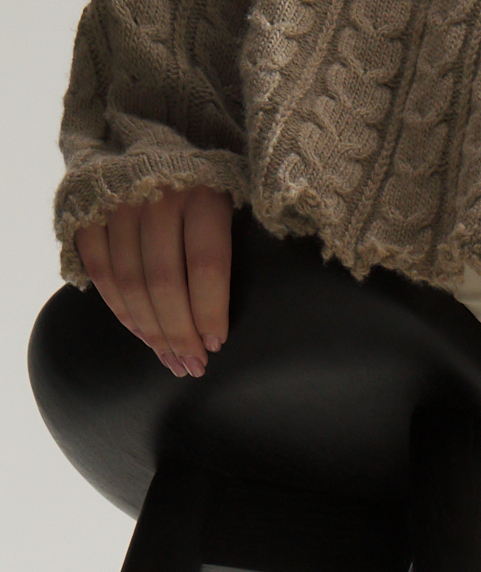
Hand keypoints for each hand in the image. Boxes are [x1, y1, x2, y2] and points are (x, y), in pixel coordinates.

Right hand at [74, 186, 232, 377]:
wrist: (151, 144)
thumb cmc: (206, 189)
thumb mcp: (235, 204)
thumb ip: (239, 245)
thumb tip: (231, 313)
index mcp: (203, 192)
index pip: (206, 264)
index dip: (210, 310)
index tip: (216, 344)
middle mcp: (156, 193)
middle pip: (164, 281)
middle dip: (180, 333)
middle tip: (194, 366)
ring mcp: (117, 202)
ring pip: (130, 282)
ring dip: (151, 331)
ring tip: (171, 360)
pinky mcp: (89, 211)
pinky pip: (101, 272)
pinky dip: (121, 310)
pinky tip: (142, 335)